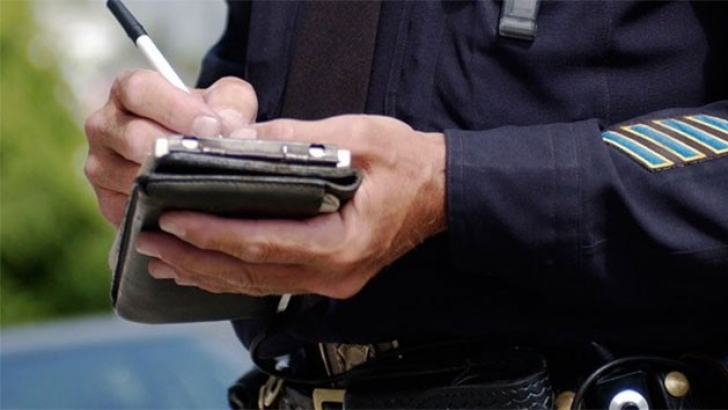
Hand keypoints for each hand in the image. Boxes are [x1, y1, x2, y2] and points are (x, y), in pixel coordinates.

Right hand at [83, 70, 257, 224]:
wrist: (193, 154)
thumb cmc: (207, 120)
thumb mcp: (226, 101)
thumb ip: (233, 106)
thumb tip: (235, 132)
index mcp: (128, 91)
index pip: (139, 90)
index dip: (176, 108)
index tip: (210, 126)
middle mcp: (105, 126)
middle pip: (133, 137)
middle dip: (176, 150)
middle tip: (210, 159)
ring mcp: (101, 166)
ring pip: (132, 176)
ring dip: (172, 183)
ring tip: (206, 183)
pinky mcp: (108, 202)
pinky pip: (134, 209)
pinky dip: (165, 210)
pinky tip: (192, 207)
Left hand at [135, 115, 446, 298]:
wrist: (441, 191)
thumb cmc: (407, 166)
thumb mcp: (356, 137)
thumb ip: (295, 140)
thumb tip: (239, 141)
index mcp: (342, 242)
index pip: (262, 242)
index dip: (212, 233)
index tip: (171, 220)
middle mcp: (334, 272)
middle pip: (251, 271)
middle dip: (195, 256)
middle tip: (149, 241)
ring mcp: (332, 280)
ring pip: (257, 282)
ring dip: (207, 271)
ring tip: (162, 259)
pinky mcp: (328, 275)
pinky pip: (272, 280)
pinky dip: (234, 273)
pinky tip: (205, 269)